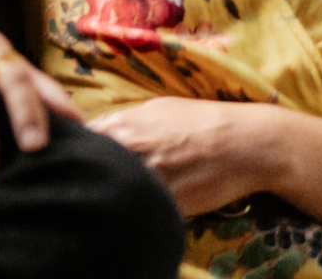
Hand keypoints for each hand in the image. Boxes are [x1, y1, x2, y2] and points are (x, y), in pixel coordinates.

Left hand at [89, 97, 284, 216]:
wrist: (242, 143)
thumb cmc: (200, 120)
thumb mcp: (155, 109)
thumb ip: (122, 122)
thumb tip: (97, 130)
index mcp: (120, 126)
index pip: (78, 143)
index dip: (79, 153)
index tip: (83, 159)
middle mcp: (127, 151)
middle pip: (90, 169)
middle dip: (92, 175)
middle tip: (101, 179)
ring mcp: (146, 179)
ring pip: (113, 193)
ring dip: (115, 194)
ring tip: (124, 194)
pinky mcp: (166, 205)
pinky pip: (140, 211)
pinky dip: (138, 211)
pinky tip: (145, 207)